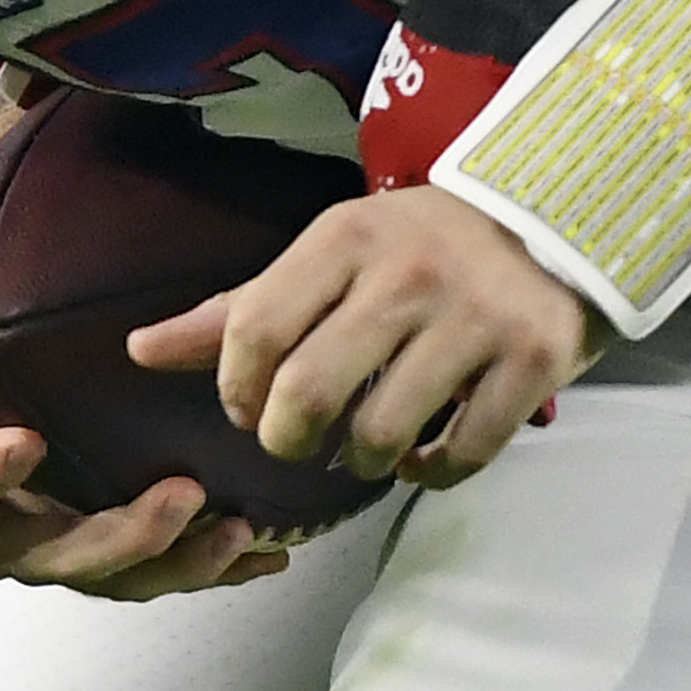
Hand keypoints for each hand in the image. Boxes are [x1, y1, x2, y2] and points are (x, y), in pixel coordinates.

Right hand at [0, 226, 289, 597]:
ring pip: (117, 577)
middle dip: (121, 537)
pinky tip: (268, 553)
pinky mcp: (103, 555)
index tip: (23, 439)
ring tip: (240, 525)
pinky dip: (213, 566)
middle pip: (54, 558)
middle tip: (184, 495)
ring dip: (181, 559)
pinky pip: (158, 572)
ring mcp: (52, 553)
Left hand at [131, 189, 599, 489]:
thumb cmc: (420, 245)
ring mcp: (476, 316)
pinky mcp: (533, 358)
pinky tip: (425, 450)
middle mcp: (409, 272)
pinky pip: (462, 453)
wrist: (552, 218)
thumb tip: (139, 349)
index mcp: (347, 236)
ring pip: (381, 434)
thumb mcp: (329, 254)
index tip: (251, 406)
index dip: (237, 391)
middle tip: (300, 438)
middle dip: (288, 439)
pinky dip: (432, 471)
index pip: (252, 330)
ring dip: (362, 460)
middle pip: (308, 392)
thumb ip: (239, 308)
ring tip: (367, 441)